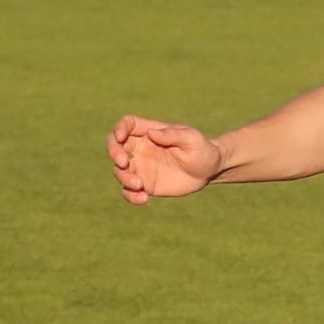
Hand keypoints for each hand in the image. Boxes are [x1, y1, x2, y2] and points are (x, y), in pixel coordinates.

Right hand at [107, 115, 222, 203]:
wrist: (209, 171)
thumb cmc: (201, 149)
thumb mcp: (191, 139)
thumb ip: (172, 135)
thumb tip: (151, 134)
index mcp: (150, 132)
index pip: (127, 125)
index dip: (119, 128)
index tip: (121, 137)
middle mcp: (141, 149)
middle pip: (116, 146)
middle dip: (114, 153)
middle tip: (124, 163)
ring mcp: (142, 167)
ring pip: (120, 171)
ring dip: (124, 178)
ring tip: (140, 185)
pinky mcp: (147, 185)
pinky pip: (130, 190)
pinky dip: (131, 196)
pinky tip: (143, 199)